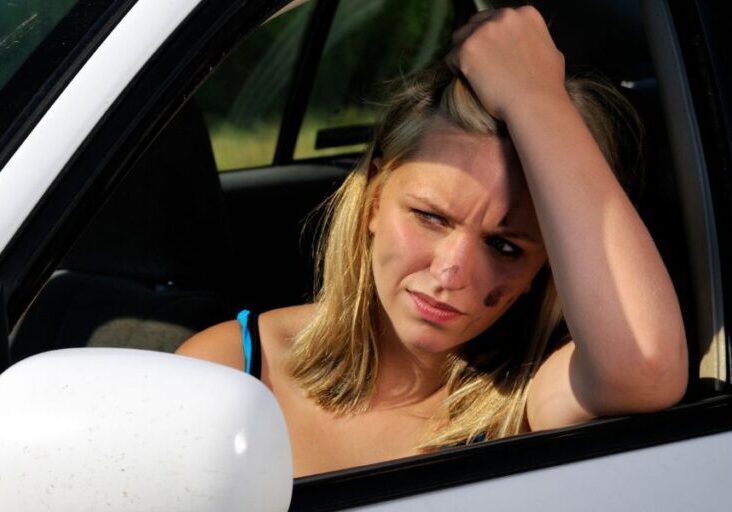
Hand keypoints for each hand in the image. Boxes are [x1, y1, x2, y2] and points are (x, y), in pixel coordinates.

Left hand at [446, 6, 566, 120]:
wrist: (535, 104)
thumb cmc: (545, 86)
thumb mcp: (551, 52)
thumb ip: (534, 41)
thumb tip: (530, 44)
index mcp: (525, 13)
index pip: (496, 18)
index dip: (490, 36)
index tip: (490, 52)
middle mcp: (504, 16)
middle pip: (475, 24)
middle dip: (474, 42)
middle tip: (477, 64)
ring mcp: (484, 31)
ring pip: (459, 38)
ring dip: (462, 54)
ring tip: (471, 73)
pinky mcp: (467, 49)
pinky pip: (450, 57)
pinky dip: (455, 69)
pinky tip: (467, 81)